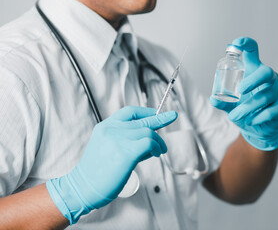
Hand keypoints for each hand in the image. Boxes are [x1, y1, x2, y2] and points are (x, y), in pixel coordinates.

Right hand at [46, 106, 176, 223]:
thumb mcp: (107, 147)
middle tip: (173, 116)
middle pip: (143, 121)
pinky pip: (149, 143)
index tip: (156, 112)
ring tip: (160, 151)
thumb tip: (151, 139)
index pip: (129, 111)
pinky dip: (157, 147)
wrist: (83, 188)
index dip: (146, 111)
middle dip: (160, 119)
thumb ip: (125, 140)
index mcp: (105, 127)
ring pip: (149, 132)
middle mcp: (111, 130)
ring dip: (159, 142)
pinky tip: (156, 154)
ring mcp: (118, 140)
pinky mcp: (125, 152)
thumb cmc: (97, 172)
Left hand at [210, 37, 277, 150]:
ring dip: (247, 107)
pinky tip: (251, 121)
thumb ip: (223, 102)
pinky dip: (258, 117)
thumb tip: (213, 99)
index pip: (253, 52)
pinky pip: (271, 110)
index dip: (247, 44)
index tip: (237, 44)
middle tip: (240, 90)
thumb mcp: (232, 105)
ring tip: (234, 116)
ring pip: (264, 96)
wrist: (258, 129)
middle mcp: (269, 78)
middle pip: (266, 72)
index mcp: (254, 71)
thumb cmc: (246, 111)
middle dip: (253, 81)